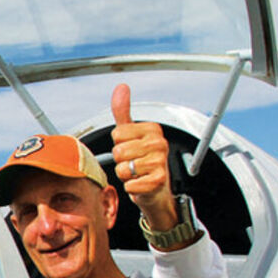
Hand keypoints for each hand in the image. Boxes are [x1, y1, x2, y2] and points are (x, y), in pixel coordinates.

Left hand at [110, 84, 178, 231]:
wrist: (156, 190)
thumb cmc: (142, 160)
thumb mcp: (131, 134)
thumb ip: (123, 112)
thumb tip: (121, 87)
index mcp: (152, 129)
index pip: (117, 134)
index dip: (119, 144)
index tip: (132, 149)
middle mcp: (159, 143)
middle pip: (118, 151)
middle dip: (121, 161)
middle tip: (134, 163)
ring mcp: (160, 162)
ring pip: (122, 168)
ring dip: (126, 174)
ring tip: (137, 173)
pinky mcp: (158, 181)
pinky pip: (129, 183)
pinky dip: (131, 187)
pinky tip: (141, 184)